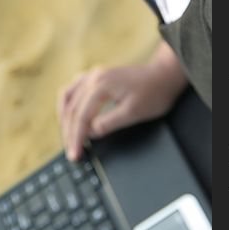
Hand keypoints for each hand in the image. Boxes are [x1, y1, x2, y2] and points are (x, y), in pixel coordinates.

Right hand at [57, 41, 186, 160]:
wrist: (164, 74)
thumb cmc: (153, 93)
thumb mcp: (133, 113)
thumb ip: (108, 123)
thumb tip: (90, 133)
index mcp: (100, 84)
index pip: (80, 116)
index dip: (76, 137)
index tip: (74, 154)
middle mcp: (92, 77)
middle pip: (71, 107)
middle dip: (68, 131)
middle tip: (70, 151)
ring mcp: (93, 74)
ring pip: (67, 96)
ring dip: (64, 117)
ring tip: (67, 135)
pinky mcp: (96, 76)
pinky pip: (73, 89)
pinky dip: (68, 104)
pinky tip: (70, 115)